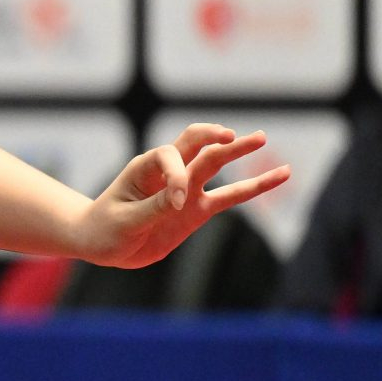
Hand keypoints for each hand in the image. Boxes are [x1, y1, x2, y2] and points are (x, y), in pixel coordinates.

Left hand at [76, 124, 292, 269]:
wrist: (101, 243)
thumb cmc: (105, 228)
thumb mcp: (125, 221)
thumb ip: (154, 208)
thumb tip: (182, 199)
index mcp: (145, 167)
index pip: (171, 158)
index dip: (177, 178)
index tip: (174, 204)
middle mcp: (168, 172)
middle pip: (197, 144)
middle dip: (219, 139)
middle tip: (245, 137)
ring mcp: (186, 189)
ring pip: (216, 164)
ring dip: (238, 151)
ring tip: (262, 137)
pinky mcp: (198, 209)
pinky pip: (231, 196)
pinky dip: (255, 187)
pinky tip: (281, 176)